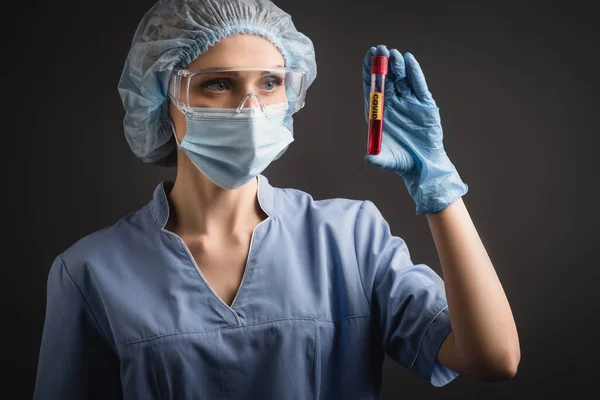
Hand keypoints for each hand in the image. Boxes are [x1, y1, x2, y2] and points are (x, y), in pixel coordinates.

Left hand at [362, 45, 468, 213]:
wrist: (423, 164)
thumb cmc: (402, 161)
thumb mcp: (387, 159)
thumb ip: (377, 158)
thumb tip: (369, 158)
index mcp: (379, 112)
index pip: (371, 87)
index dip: (369, 71)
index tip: (368, 56)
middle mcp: (392, 104)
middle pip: (385, 79)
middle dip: (382, 64)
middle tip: (380, 49)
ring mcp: (408, 102)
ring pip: (401, 79)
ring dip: (397, 66)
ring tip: (393, 54)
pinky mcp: (424, 103)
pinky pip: (418, 85)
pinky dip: (414, 72)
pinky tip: (410, 60)